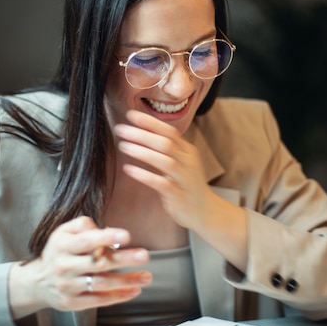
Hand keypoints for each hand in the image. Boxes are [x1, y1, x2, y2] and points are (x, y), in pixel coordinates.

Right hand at [9, 216, 150, 318]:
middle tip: (145, 255)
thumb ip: (83, 225)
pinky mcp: (73, 303)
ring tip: (147, 276)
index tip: (126, 235)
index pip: (86, 240)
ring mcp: (68, 286)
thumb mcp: (63, 232)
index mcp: (63, 245)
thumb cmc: (58, 252)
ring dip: (126, 281)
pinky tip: (134, 290)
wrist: (36, 282)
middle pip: (98, 263)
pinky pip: (99, 300)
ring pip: (101, 284)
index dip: (106, 237)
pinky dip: (118, 296)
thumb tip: (105, 230)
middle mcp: (65, 266)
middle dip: (123, 259)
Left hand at [114, 110, 212, 229]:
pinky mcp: (178, 196)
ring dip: (143, 152)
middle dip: (142, 134)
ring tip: (123, 146)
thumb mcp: (182, 163)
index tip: (131, 114)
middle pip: (166, 143)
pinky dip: (144, 175)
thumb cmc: (187, 185)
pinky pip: (161, 183)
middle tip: (121, 129)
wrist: (205, 211)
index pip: (170, 131)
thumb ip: (167, 149)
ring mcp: (184, 179)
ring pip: (165, 161)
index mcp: (188, 152)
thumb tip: (142, 132)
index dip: (150, 122)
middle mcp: (188, 163)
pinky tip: (129, 169)